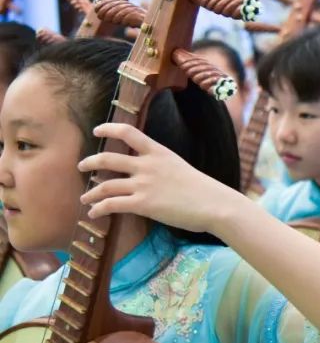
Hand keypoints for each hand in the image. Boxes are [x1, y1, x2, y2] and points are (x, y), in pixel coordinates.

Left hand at [77, 123, 238, 233]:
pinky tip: (94, 214)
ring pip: (105, 185)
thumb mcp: (180, 168)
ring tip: (85, 199)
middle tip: (82, 166)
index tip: (97, 130)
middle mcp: (147, 165)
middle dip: (90, 162)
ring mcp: (143, 185)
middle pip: (108, 159)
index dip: (109, 128)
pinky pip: (111, 205)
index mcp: (158, 152)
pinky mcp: (143, 204)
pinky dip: (98, 210)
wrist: (214, 204)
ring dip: (91, 193)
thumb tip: (146, 176)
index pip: (128, 132)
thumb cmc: (203, 189)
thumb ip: (160, 167)